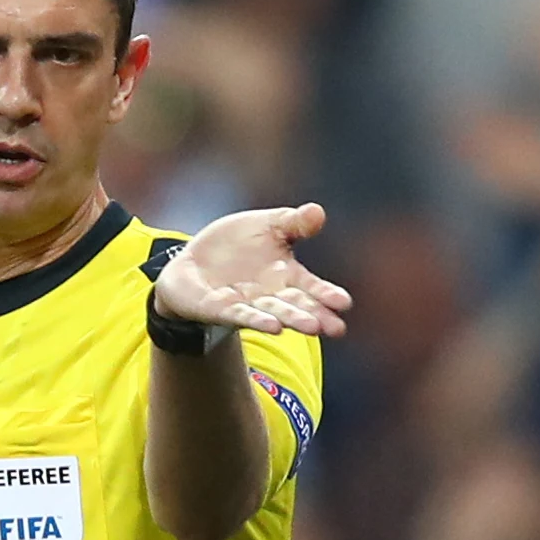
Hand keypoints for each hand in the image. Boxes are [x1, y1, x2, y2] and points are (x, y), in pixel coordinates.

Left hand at [150, 203, 352, 338]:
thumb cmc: (237, 246)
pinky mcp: (220, 309)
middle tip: (336, 328)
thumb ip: (292, 222)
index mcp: (286, 276)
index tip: (344, 302)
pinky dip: (257, 320)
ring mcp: (247, 304)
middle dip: (315, 315)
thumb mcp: (266, 226)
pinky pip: (240, 315)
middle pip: (296, 305)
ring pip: (273, 313)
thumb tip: (318, 212)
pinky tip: (273, 327)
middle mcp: (271, 295)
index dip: (327, 295)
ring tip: (312, 328)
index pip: (311, 287)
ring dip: (292, 320)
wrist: (194, 263)